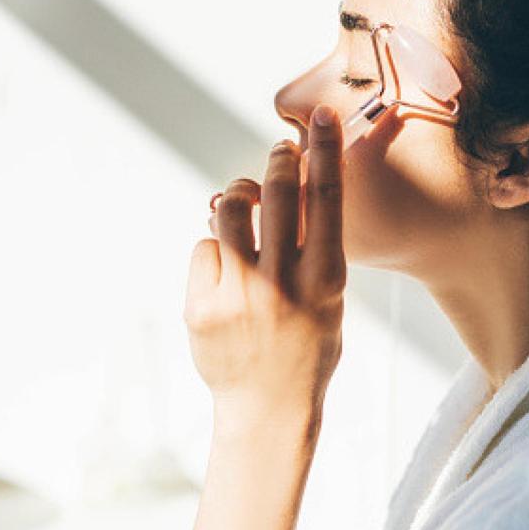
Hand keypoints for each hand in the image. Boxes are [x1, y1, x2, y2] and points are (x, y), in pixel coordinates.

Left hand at [183, 104, 346, 422]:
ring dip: (238, 197)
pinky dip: (215, 250)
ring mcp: (238, 296)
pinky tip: (226, 272)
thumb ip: (314, 250)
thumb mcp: (328, 302)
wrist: (268, 409)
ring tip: (245, 206)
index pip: (326, 200)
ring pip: (228, 212)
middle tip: (279, 150)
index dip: (323, 152)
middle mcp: (282, 283)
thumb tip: (293, 192)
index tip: (320, 119)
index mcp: (325, 280)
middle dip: (277, 160)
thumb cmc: (306, 351)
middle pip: (275, 194)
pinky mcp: (200, 308)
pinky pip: (204, 251)